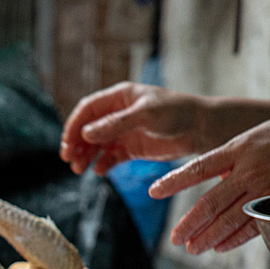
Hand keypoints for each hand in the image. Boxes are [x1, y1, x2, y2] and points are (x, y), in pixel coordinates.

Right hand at [59, 82, 208, 174]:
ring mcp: (125, 132)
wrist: (202, 129)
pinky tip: (99, 171)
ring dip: (86, 156)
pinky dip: (103, 164)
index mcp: (119, 97)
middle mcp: (118, 114)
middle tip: (70, 159)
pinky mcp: (133, 148)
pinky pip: (111, 157)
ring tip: (79, 169)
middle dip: (77, 143)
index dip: (74, 125)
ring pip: (97, 144)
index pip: (87, 110)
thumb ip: (115, 124)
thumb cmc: (176, 113)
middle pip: (88, 128)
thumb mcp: (145, 116)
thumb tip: (86, 133)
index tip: (68, 143)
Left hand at [153, 108, 269, 253]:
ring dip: (207, 238)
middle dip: (189, 225)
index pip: (198, 168)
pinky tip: (220, 246)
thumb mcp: (255, 136)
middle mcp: (249, 172)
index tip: (153, 192)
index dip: (173, 182)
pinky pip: (253, 227)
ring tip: (192, 248)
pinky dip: (234, 239)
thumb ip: (231, 158)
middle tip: (175, 240)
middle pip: (210, 204)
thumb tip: (209, 177)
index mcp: (239, 149)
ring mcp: (266, 190)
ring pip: (229, 221)